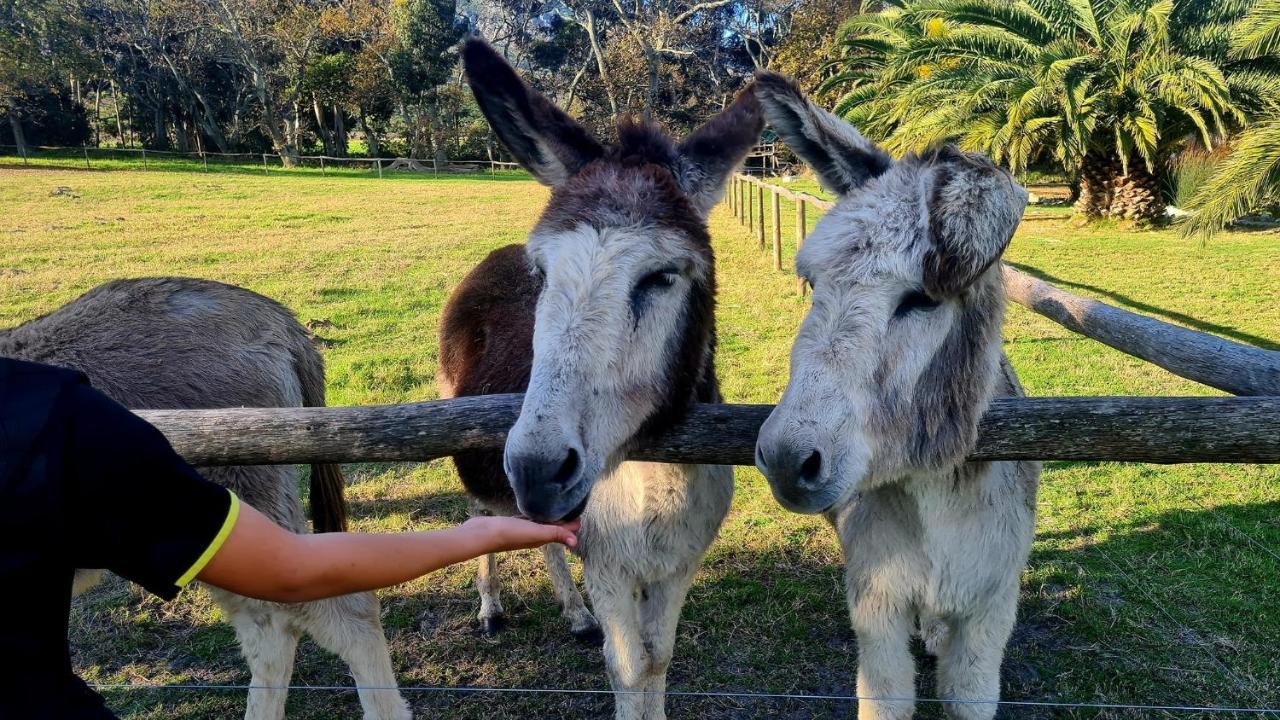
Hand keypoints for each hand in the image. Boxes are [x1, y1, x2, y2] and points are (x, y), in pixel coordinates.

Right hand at [465, 516, 579, 551]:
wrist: (482, 533)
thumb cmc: (509, 533)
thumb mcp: (535, 532)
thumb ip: (554, 534)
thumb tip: (575, 542)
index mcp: (542, 538)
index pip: (563, 532)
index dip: (572, 524)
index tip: (581, 511)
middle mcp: (535, 534)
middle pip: (555, 527)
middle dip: (565, 520)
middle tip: (575, 505)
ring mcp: (524, 529)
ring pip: (543, 522)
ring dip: (552, 516)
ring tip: (560, 504)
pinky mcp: (514, 522)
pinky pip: (530, 518)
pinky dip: (538, 514)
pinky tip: (538, 506)